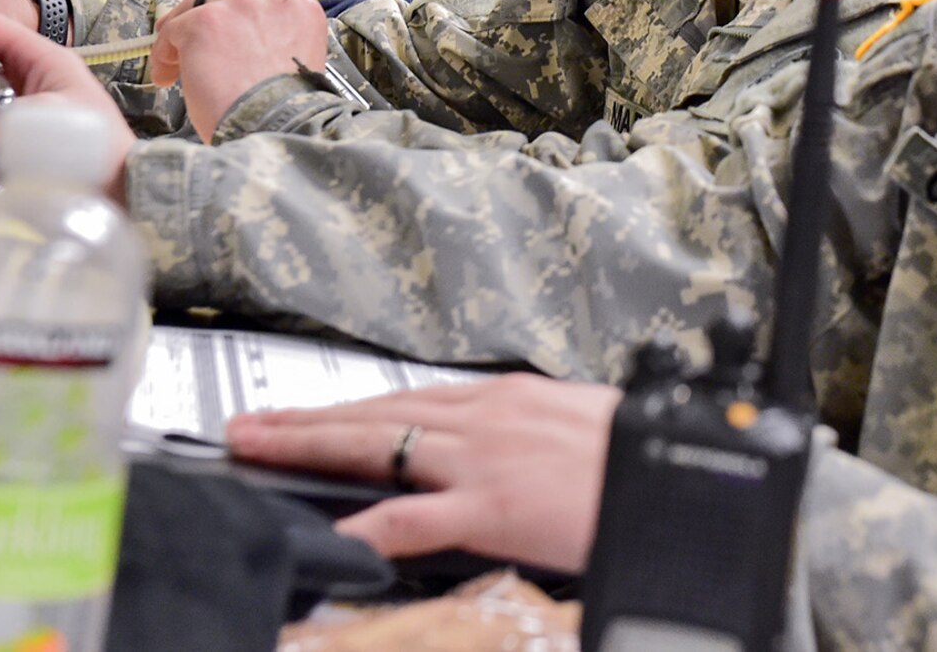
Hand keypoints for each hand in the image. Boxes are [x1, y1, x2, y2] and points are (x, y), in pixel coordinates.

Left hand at [150, 0, 327, 140]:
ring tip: (173, 66)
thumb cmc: (285, 111)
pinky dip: (164, 53)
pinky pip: (172, 30)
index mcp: (301, 9)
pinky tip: (167, 77)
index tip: (226, 26)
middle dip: (208, 22)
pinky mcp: (204, 21)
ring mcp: (237, 6)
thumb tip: (239, 46)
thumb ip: (275, 41)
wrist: (276, 127)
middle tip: (194, 50)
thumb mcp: (296, 63)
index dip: (239, 6)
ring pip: (194, 8)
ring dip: (182, 35)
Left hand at [226, 374, 618, 572]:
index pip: (415, 398)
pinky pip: (410, 520)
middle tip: (249, 424)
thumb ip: (537, 438)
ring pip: (377, 446)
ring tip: (257, 451)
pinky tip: (327, 537)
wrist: (688, 480)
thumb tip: (513, 455)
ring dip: (308, 448)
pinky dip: (362, 529)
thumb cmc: (647, 463)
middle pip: (379, 412)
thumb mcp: (589, 430)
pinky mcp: (493, 507)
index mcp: (513, 398)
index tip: (313, 412)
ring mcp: (486, 459)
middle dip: (308, 418)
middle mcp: (489, 416)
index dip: (355, 407)